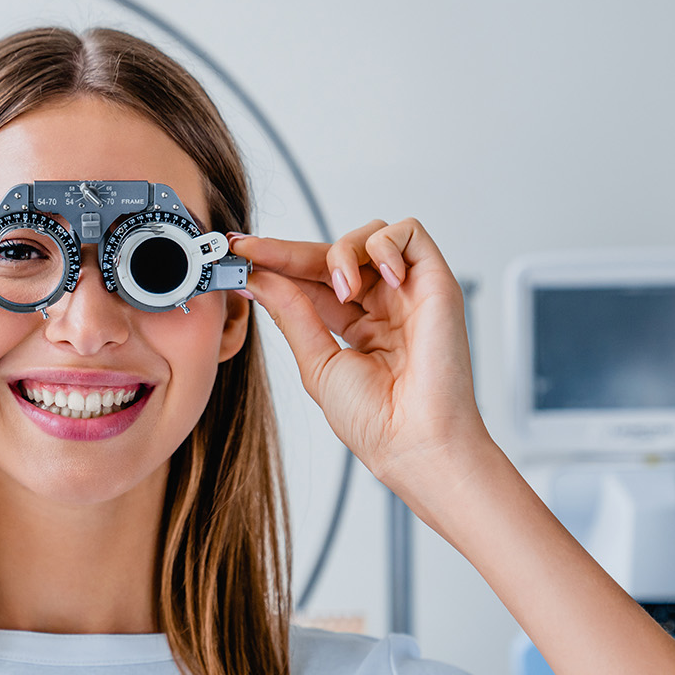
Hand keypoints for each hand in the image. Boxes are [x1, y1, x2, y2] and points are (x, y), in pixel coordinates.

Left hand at [231, 219, 489, 488]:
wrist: (413, 442)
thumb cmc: (375, 420)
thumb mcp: (316, 361)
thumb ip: (291, 313)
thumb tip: (258, 279)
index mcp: (355, 324)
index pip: (311, 279)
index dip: (276, 263)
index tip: (238, 253)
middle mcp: (382, 303)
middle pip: (333, 253)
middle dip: (289, 251)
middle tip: (254, 252)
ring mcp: (408, 291)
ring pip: (368, 236)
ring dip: (341, 253)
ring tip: (342, 290)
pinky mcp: (436, 281)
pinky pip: (409, 233)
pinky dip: (385, 245)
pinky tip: (382, 278)